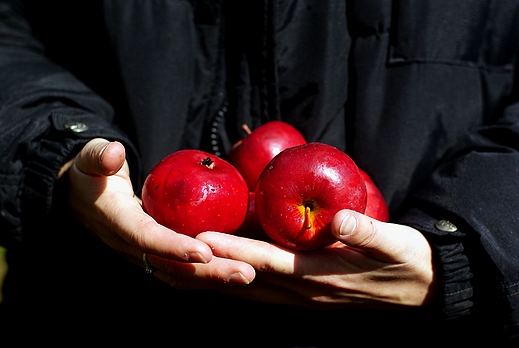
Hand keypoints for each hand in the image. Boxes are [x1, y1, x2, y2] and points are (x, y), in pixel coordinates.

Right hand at [61, 138, 254, 287]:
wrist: (85, 200)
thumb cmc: (94, 174)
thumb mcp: (91, 159)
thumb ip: (99, 156)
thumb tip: (114, 153)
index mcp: (116, 222)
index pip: (145, 238)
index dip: (173, 248)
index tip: (205, 253)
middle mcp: (131, 247)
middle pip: (171, 267)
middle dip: (209, 273)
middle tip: (247, 273)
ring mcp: (145, 256)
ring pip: (181, 275)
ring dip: (215, 278)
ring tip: (250, 274)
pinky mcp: (158, 257)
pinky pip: (184, 271)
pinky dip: (210, 274)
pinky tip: (238, 268)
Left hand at [197, 210, 435, 309]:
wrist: (423, 291)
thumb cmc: (408, 262)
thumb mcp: (396, 243)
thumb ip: (368, 231)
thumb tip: (343, 218)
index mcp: (322, 275)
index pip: (268, 261)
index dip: (234, 249)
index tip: (200, 238)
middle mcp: (305, 291)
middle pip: (248, 281)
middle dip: (210, 270)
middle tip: (172, 257)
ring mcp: (304, 296)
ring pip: (249, 290)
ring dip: (216, 280)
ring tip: (182, 270)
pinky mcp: (307, 294)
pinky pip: (263, 291)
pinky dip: (237, 282)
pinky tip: (221, 275)